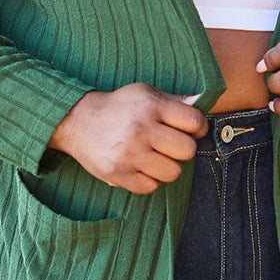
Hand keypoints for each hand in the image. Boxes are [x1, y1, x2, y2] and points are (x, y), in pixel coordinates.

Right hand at [48, 83, 206, 193]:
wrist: (77, 121)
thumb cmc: (118, 107)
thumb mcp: (145, 92)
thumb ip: (174, 101)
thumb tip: (201, 104)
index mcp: (151, 106)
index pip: (195, 122)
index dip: (198, 127)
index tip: (190, 130)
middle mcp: (141, 129)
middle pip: (188, 150)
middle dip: (182, 148)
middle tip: (169, 144)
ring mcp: (129, 154)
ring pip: (173, 172)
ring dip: (167, 166)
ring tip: (154, 156)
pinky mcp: (118, 174)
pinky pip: (151, 187)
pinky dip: (149, 179)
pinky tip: (140, 167)